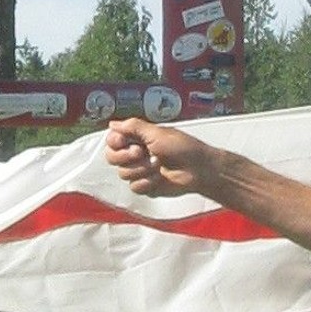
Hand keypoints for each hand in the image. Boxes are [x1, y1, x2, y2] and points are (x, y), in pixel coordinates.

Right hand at [105, 118, 221, 198]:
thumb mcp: (157, 133)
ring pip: (123, 173)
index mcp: (137, 139)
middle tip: (142, 153)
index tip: (124, 141)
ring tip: (158, 165)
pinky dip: (147, 182)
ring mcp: (140, 171)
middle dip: (126, 157)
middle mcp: (136, 155)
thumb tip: (112, 124)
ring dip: (142, 169)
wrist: (199, 169)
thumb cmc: (183, 147)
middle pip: (111, 158)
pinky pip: (134, 187)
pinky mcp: (146, 186)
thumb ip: (133, 127)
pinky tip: (159, 178)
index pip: (112, 141)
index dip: (115, 142)